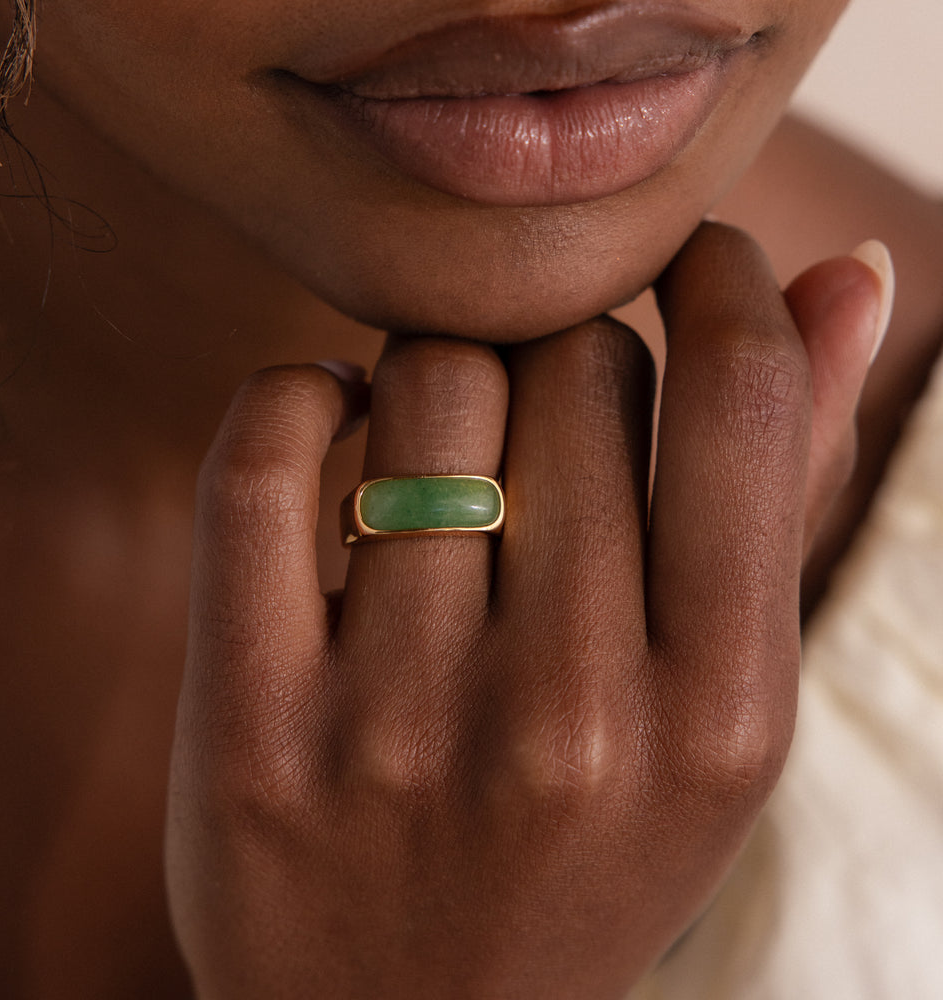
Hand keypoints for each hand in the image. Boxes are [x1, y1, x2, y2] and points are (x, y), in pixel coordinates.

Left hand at [166, 223, 885, 997]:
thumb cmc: (585, 847)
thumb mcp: (718, 707)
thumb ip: (787, 486)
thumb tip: (854, 270)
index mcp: (722, 712)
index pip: (740, 391)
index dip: (715, 276)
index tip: (685, 258)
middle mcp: (569, 722)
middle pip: (569, 363)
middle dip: (559, 348)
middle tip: (535, 409)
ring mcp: (397, 733)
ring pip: (424, 382)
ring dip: (434, 371)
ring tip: (438, 440)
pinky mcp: (252, 736)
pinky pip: (263, 450)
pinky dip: (294, 396)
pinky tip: (326, 424)